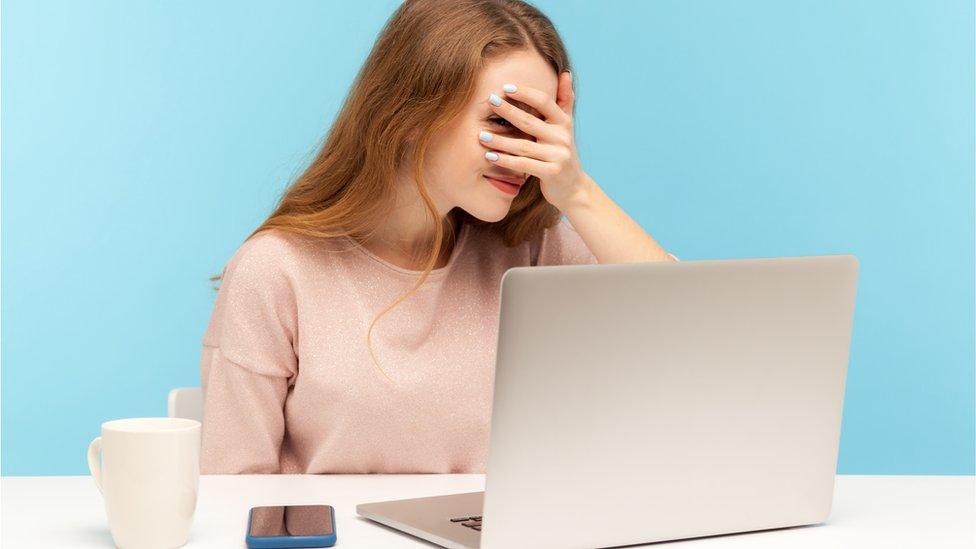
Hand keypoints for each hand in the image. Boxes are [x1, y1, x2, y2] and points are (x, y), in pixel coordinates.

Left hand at [479, 71, 588, 210]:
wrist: (574, 188)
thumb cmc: (563, 153)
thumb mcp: (567, 126)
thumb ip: (565, 100)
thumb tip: (566, 72)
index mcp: (564, 123)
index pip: (544, 102)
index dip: (526, 93)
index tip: (506, 87)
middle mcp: (562, 137)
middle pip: (530, 121)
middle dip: (508, 110)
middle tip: (489, 101)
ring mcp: (558, 156)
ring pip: (523, 145)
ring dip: (500, 140)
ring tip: (480, 134)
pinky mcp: (551, 173)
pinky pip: (523, 165)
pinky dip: (505, 160)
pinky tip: (489, 156)